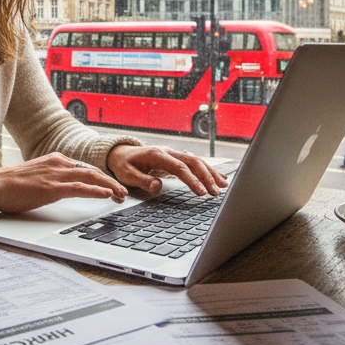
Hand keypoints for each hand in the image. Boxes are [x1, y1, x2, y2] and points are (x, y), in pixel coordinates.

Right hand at [0, 153, 126, 213]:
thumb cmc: (9, 185)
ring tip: (121, 194)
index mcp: (54, 160)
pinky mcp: (51, 188)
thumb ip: (50, 177)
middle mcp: (58, 164)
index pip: (84, 167)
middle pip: (92, 170)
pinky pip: (79, 188)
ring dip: (109, 186)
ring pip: (90, 177)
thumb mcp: (35, 176)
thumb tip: (62, 187)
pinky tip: (106, 194)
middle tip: (123, 192)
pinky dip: (96, 190)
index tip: (111, 187)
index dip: (101, 177)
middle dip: (110, 181)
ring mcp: (55, 175)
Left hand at [105, 145, 227, 196]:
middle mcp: (168, 152)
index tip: (201, 192)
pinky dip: (208, 170)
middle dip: (206, 177)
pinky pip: (195, 163)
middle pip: (192, 162)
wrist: (122, 154)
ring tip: (223, 186)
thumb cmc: (124, 165)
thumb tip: (157, 187)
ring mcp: (174, 153)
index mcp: (157, 155)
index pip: (179, 167)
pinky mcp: (177, 158)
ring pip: (197, 161)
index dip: (192, 180)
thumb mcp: (127, 174)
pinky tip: (219, 177)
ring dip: (210, 173)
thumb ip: (142, 180)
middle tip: (216, 192)